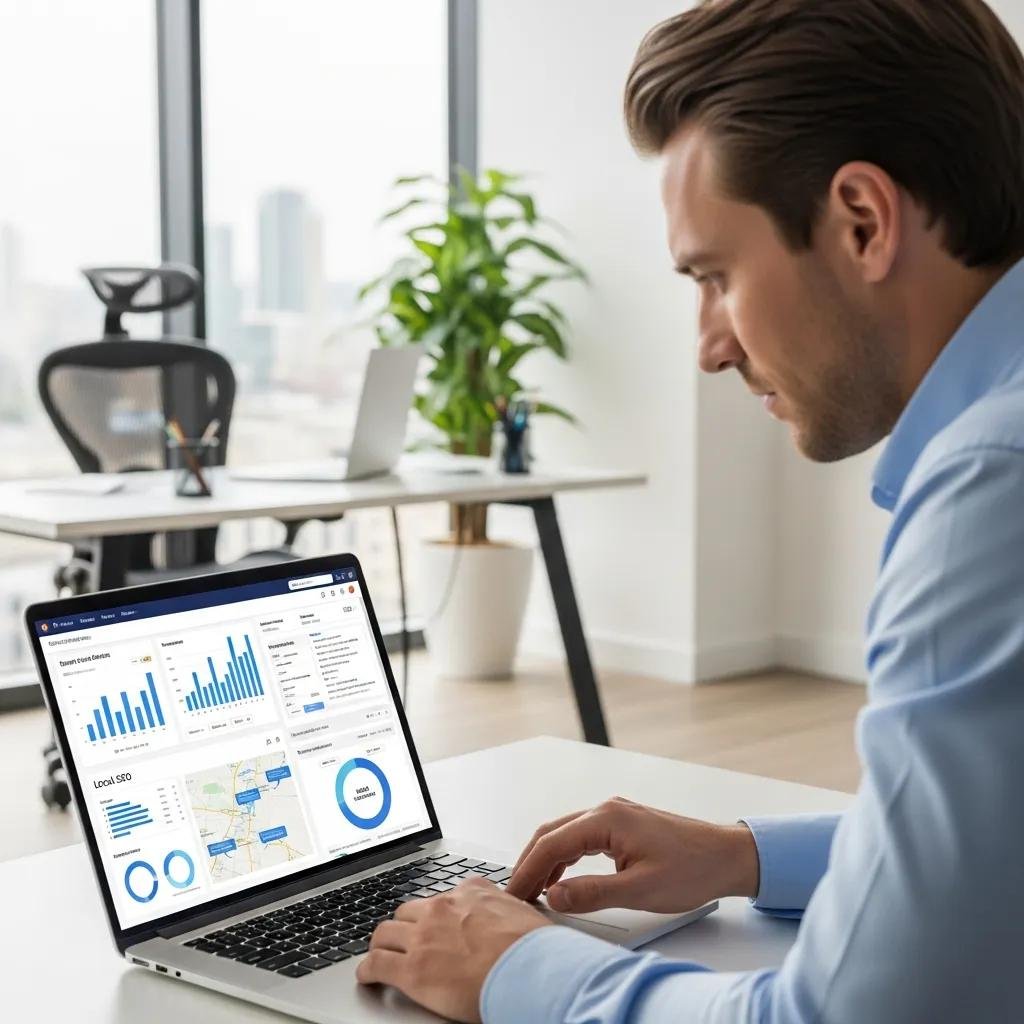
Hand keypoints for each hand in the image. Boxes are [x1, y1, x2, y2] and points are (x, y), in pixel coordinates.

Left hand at [357, 877, 550, 1022]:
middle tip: (403, 938)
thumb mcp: (520, 911)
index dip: (433, 914)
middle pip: (408, 911)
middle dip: (403, 925)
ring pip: (385, 932)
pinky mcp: (412, 968)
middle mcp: (442, 909)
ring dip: (381, 944)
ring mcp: (424, 936)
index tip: (431, 922)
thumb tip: (506, 916)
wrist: (531, 969)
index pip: (440, 898)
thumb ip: (502, 909)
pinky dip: (368, 970)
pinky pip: (376, 964)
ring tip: (379, 953)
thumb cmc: (533, 947)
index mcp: (468, 893)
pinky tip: (367, 975)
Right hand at [507, 796, 758, 913]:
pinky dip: (564, 856)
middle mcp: (606, 809)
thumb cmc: (693, 869)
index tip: (513, 895)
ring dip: (545, 860)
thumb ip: (593, 893)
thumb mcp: (640, 890)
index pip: (552, 843)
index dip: (527, 870)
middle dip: (529, 863)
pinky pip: (581, 836)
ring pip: (564, 833)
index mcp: (607, 819)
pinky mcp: (622, 824)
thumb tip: (554, 896)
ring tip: (533, 891)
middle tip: (515, 895)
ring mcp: (614, 814)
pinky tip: (561, 878)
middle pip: (552, 833)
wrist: (728, 856)